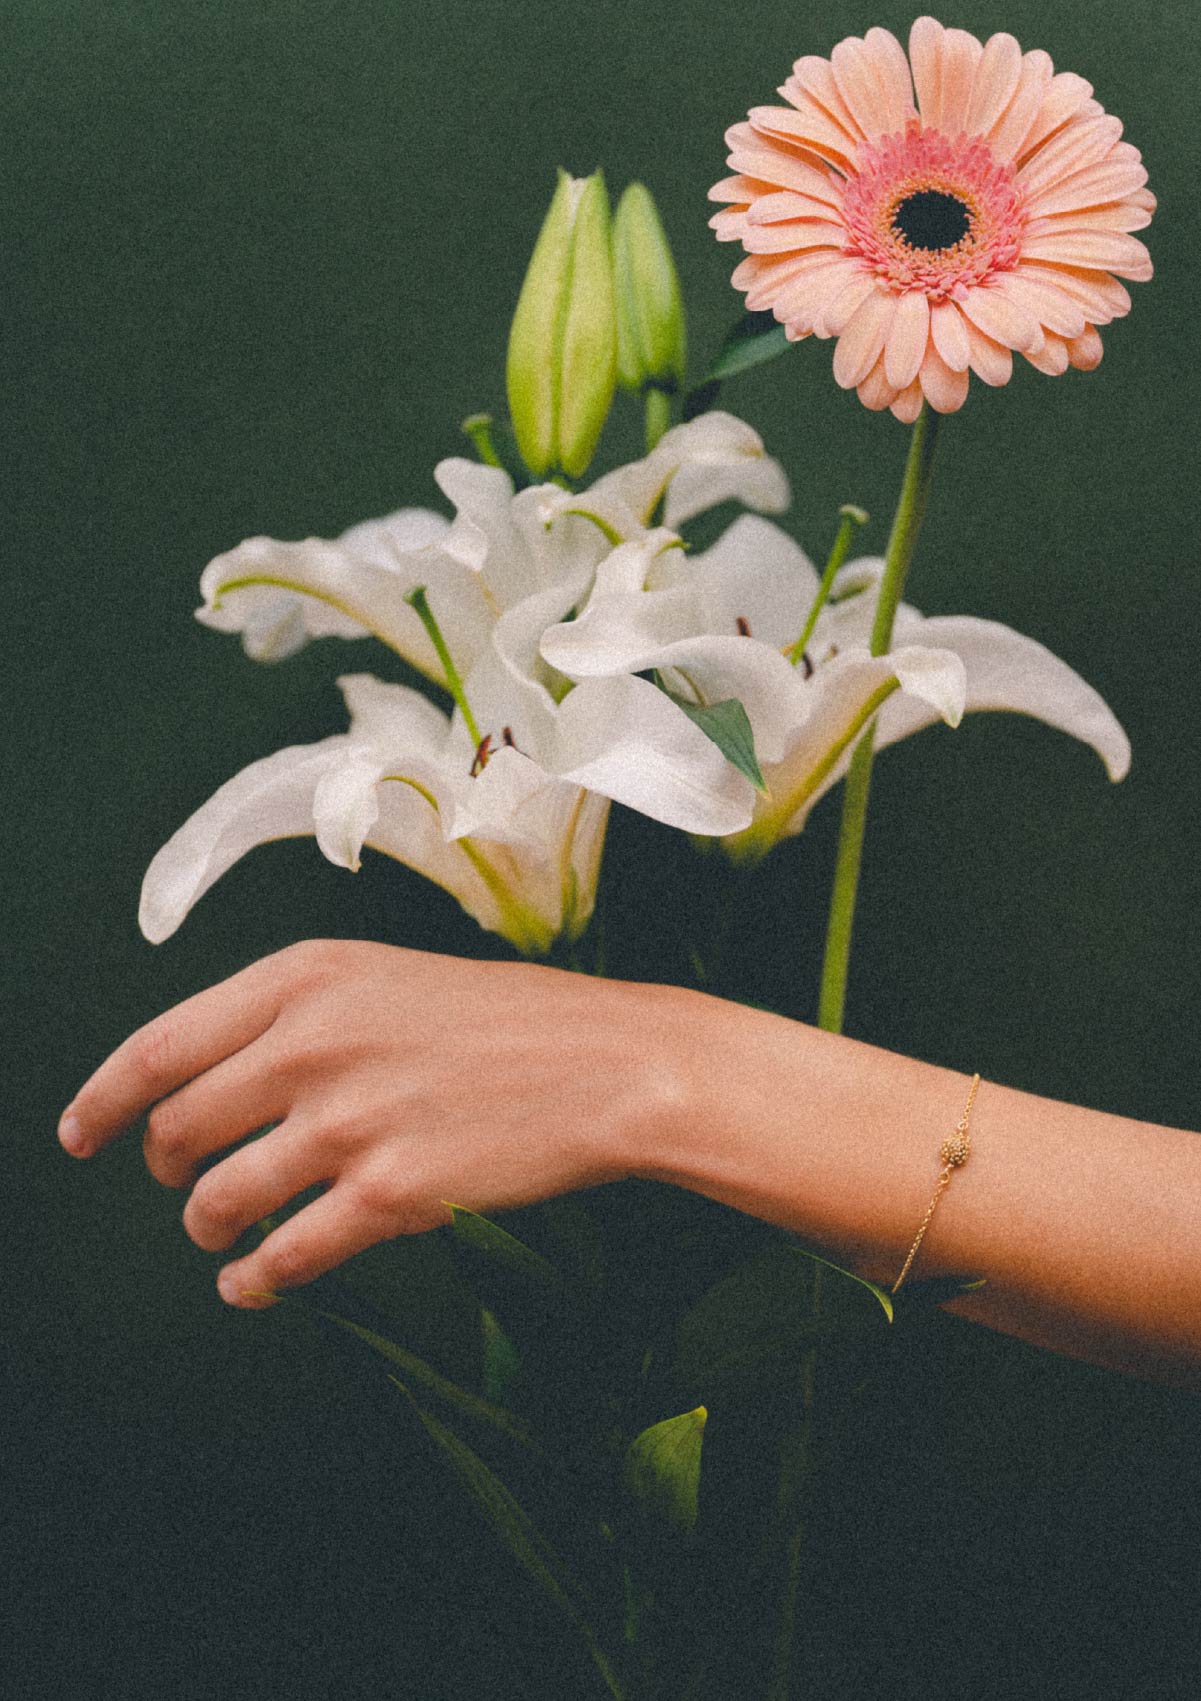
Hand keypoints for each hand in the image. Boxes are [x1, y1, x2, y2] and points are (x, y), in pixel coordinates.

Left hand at [58, 940, 679, 1305]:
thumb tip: (219, 1077)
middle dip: (167, 1167)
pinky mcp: (391, 1194)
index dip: (103, 1098)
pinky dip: (254, 1281)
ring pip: (219, 1198)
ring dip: (208, 1226)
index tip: (79, 1133)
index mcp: (306, 976)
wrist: (608, 1063)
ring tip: (223, 1235)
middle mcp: (312, 1042)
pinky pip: (285, 1256)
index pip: (160, 1045)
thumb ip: (299, 1014)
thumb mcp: (388, 976)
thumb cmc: (506, 1018)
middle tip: (182, 1181)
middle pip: (179, 1127)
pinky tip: (253, 1285)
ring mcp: (349, 1120)